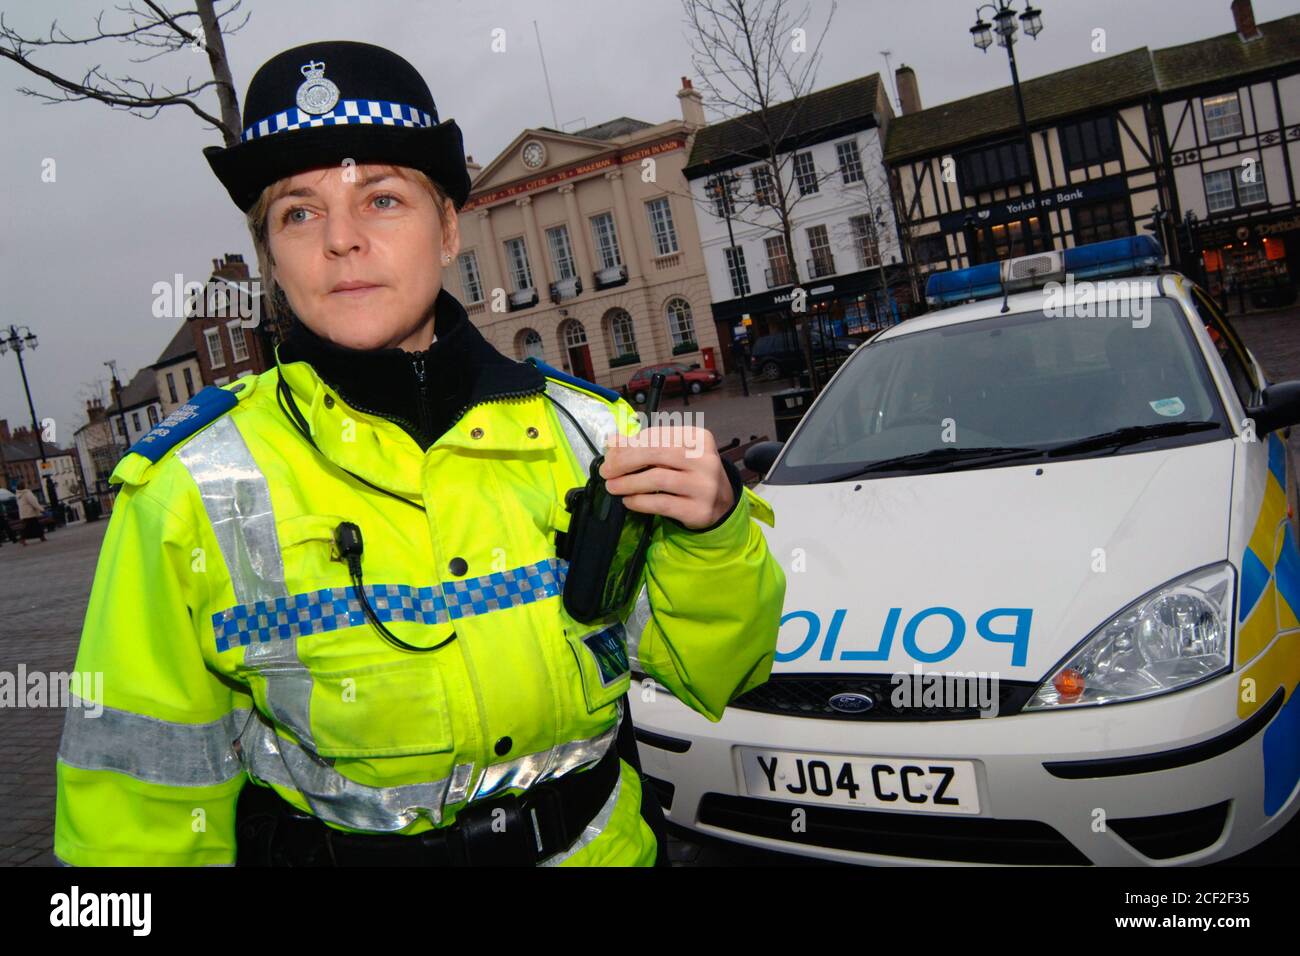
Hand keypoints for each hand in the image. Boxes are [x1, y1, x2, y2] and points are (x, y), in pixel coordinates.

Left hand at [599, 425, 734, 529]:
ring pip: (657, 479)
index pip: (657, 435)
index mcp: (699, 438)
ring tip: (612, 486)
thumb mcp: (673, 455)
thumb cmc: (691, 473)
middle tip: (606, 470)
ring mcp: (704, 486)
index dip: (629, 443)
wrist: (721, 504)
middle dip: (625, 461)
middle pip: (656, 454)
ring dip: (628, 482)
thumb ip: (644, 446)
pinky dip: (639, 501)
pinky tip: (628, 500)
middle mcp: (705, 460)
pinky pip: (661, 503)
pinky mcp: (698, 510)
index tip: (611, 452)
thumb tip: (613, 441)